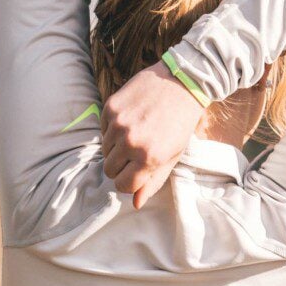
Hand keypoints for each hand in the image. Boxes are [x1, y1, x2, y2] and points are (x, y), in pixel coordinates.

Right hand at [101, 59, 204, 209]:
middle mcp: (130, 143)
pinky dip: (113, 129)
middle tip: (136, 153)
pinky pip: (103, 130)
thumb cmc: (180, 123)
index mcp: (148, 159)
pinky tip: (131, 119)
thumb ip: (152, 181)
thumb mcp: (172, 156)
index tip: (136, 173)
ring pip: (105, 150)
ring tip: (136, 133)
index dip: (129, 182)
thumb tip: (135, 203)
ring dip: (116, 147)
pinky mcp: (111, 107)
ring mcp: (118, 124)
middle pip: (110, 170)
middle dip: (121, 166)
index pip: (122, 185)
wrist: (182, 82)